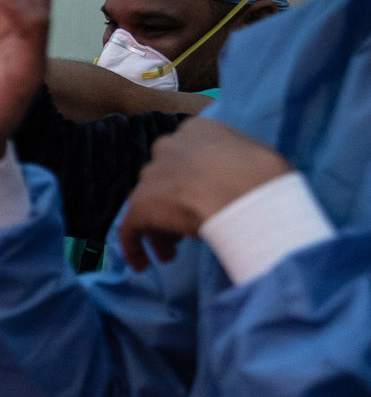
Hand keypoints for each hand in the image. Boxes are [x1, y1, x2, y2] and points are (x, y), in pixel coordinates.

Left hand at [117, 118, 291, 270]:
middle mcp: (168, 146)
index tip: (201, 201)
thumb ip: (233, 162)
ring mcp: (152, 174)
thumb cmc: (266, 179)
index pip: (183, 157)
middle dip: (171, 205)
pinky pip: (129, 228)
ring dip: (157, 229)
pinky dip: (133, 247)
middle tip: (184, 230)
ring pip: (146, 204)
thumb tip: (234, 178)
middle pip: (162, 180)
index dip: (189, 183)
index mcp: (197, 131)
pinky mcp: (140, 203)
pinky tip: (143, 265)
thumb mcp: (256, 157)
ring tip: (171, 254)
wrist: (250, 197)